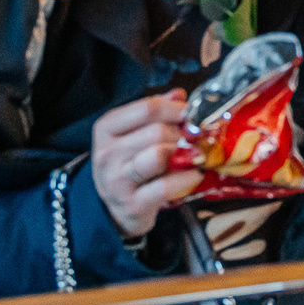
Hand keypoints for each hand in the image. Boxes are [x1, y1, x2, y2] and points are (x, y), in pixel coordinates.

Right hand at [91, 92, 199, 238]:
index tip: (192, 114)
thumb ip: (154, 113)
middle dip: (183, 134)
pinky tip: (195, 173)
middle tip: (197, 138)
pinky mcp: (132, 204)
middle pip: (157, 132)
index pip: (147, 108)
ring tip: (196, 154)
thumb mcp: (133, 134)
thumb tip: (180, 95)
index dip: (176, 109)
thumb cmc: (128, 164)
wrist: (113, 209)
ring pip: (159, 155)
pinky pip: (165, 186)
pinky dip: (186, 178)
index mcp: (106, 128)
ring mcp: (117, 181)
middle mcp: (107, 153)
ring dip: (184, 154)